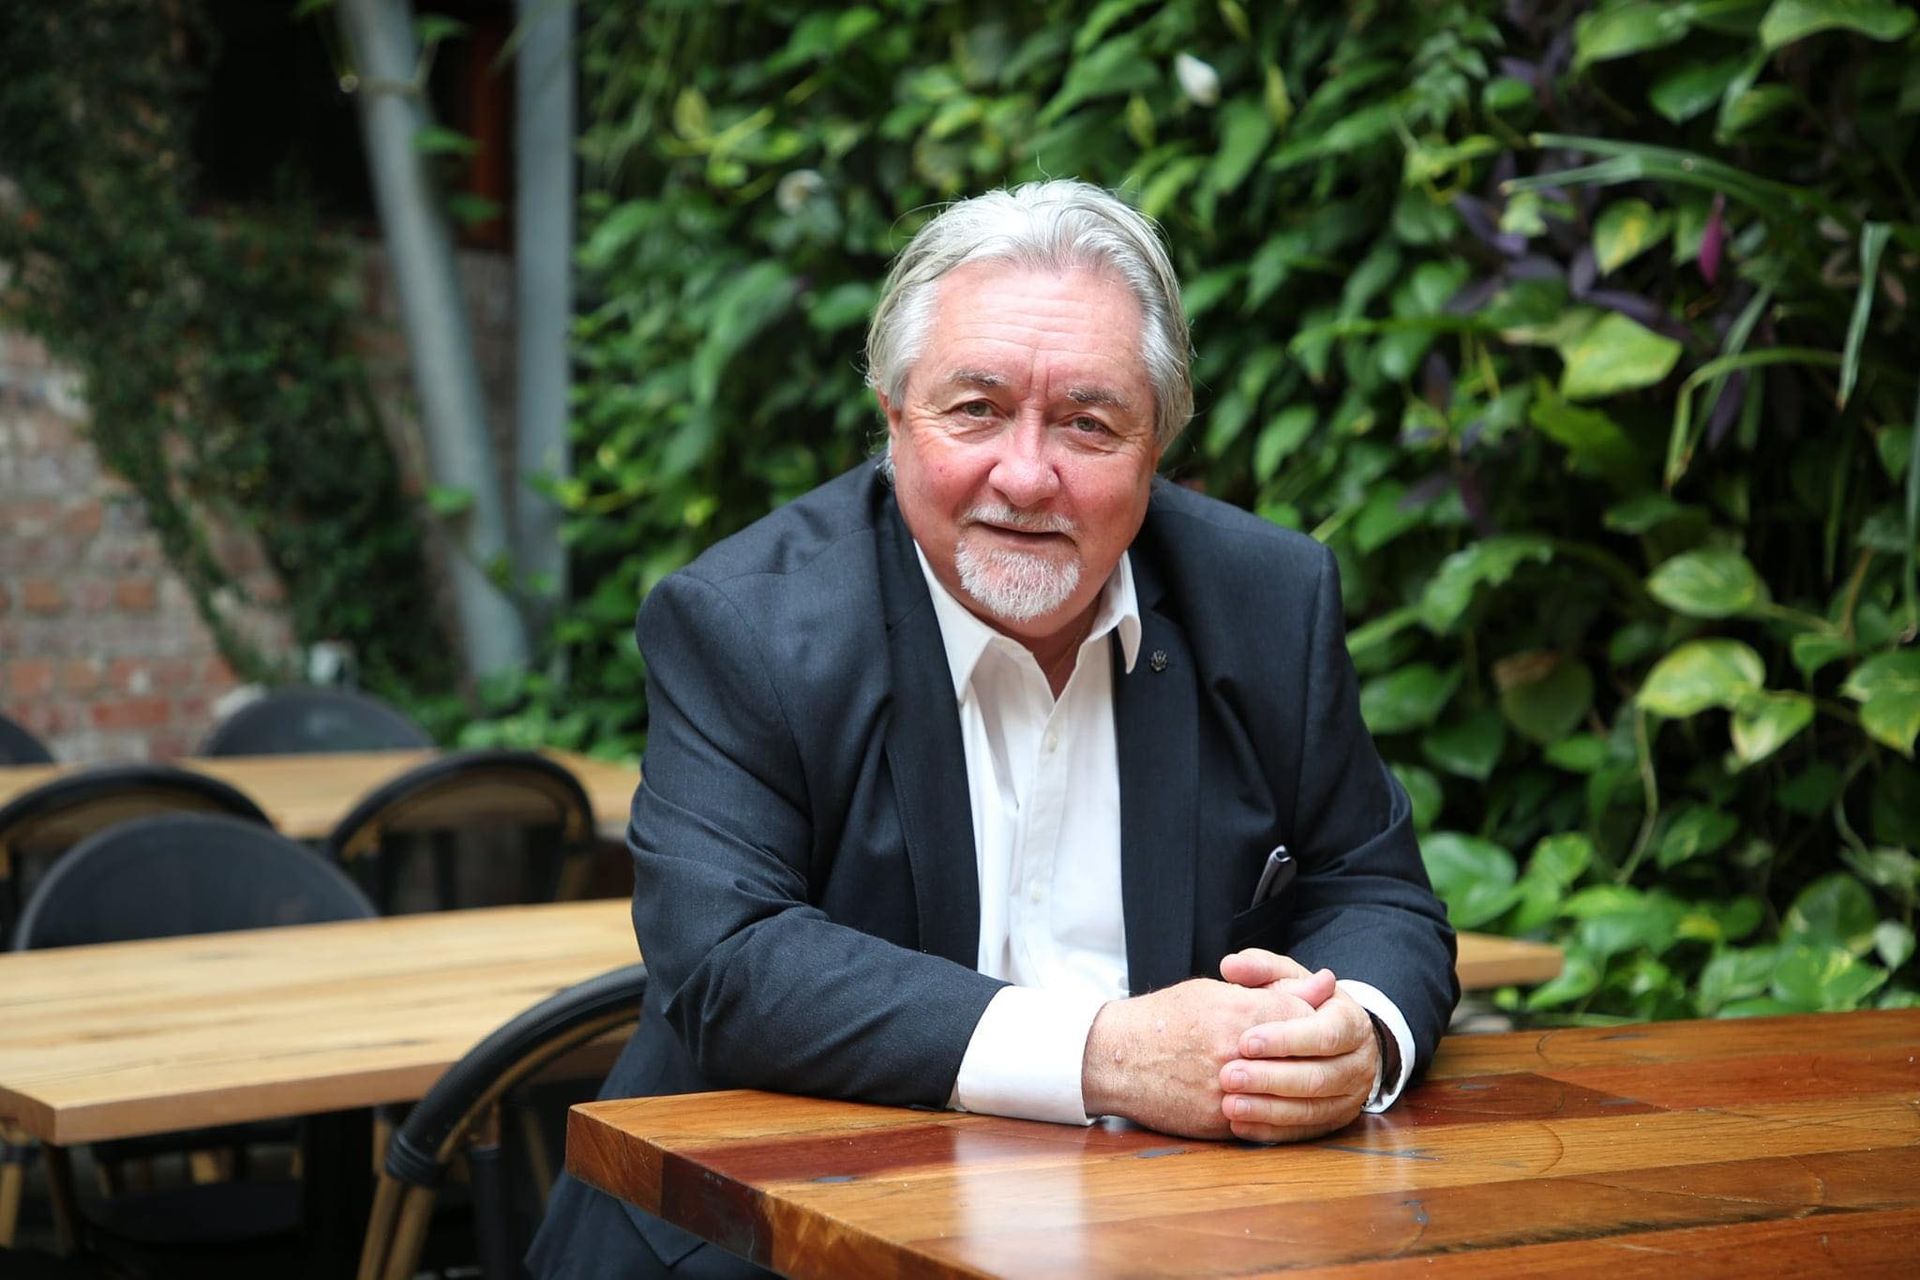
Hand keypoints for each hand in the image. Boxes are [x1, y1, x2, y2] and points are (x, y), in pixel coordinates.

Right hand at [1080, 971, 1332, 1139]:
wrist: (1115, 1058)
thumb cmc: (1165, 1018)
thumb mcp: (1216, 991)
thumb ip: (1273, 990)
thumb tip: (1325, 984)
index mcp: (1239, 1012)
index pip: (1304, 1016)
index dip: (1310, 1018)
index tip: (1305, 1020)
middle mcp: (1236, 1051)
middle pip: (1300, 1057)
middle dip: (1307, 1055)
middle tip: (1302, 1053)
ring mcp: (1227, 1090)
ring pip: (1284, 1095)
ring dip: (1289, 1087)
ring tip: (1284, 1076)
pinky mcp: (1217, 1121)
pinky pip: (1259, 1121)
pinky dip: (1266, 1111)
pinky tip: (1263, 1100)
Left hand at [1216, 980, 1377, 1143]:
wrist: (1335, 1037)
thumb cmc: (1304, 1003)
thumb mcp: (1289, 978)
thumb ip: (1261, 969)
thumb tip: (1230, 965)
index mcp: (1351, 1023)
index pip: (1325, 1035)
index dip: (1286, 1040)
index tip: (1246, 1042)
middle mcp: (1358, 1063)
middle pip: (1317, 1078)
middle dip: (1270, 1079)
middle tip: (1228, 1075)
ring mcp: (1350, 1097)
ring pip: (1311, 1110)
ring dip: (1267, 1110)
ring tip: (1228, 1104)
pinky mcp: (1335, 1121)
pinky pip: (1303, 1132)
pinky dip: (1270, 1131)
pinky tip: (1239, 1125)